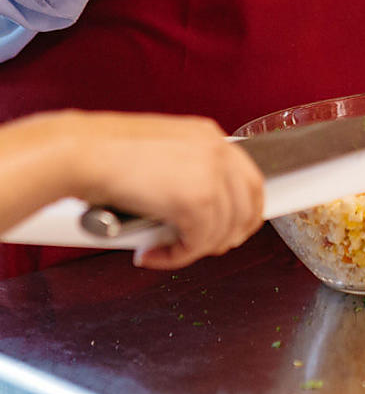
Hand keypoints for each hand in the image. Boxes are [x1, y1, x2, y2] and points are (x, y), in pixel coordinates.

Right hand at [63, 112, 263, 268]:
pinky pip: (199, 244)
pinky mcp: (198, 201)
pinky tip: (151, 253)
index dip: (243, 212)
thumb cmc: (107, 153)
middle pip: (248, 206)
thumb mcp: (161, 153)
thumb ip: (185, 174)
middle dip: (228, 235)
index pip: (249, 180)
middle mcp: (218, 151)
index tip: (229, 231)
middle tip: (198, 249)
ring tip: (162, 251)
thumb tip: (196, 212)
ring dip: (194, 249)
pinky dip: (176, 257)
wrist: (85, 152)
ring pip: (224, 231)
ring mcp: (212, 175)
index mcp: (209, 136)